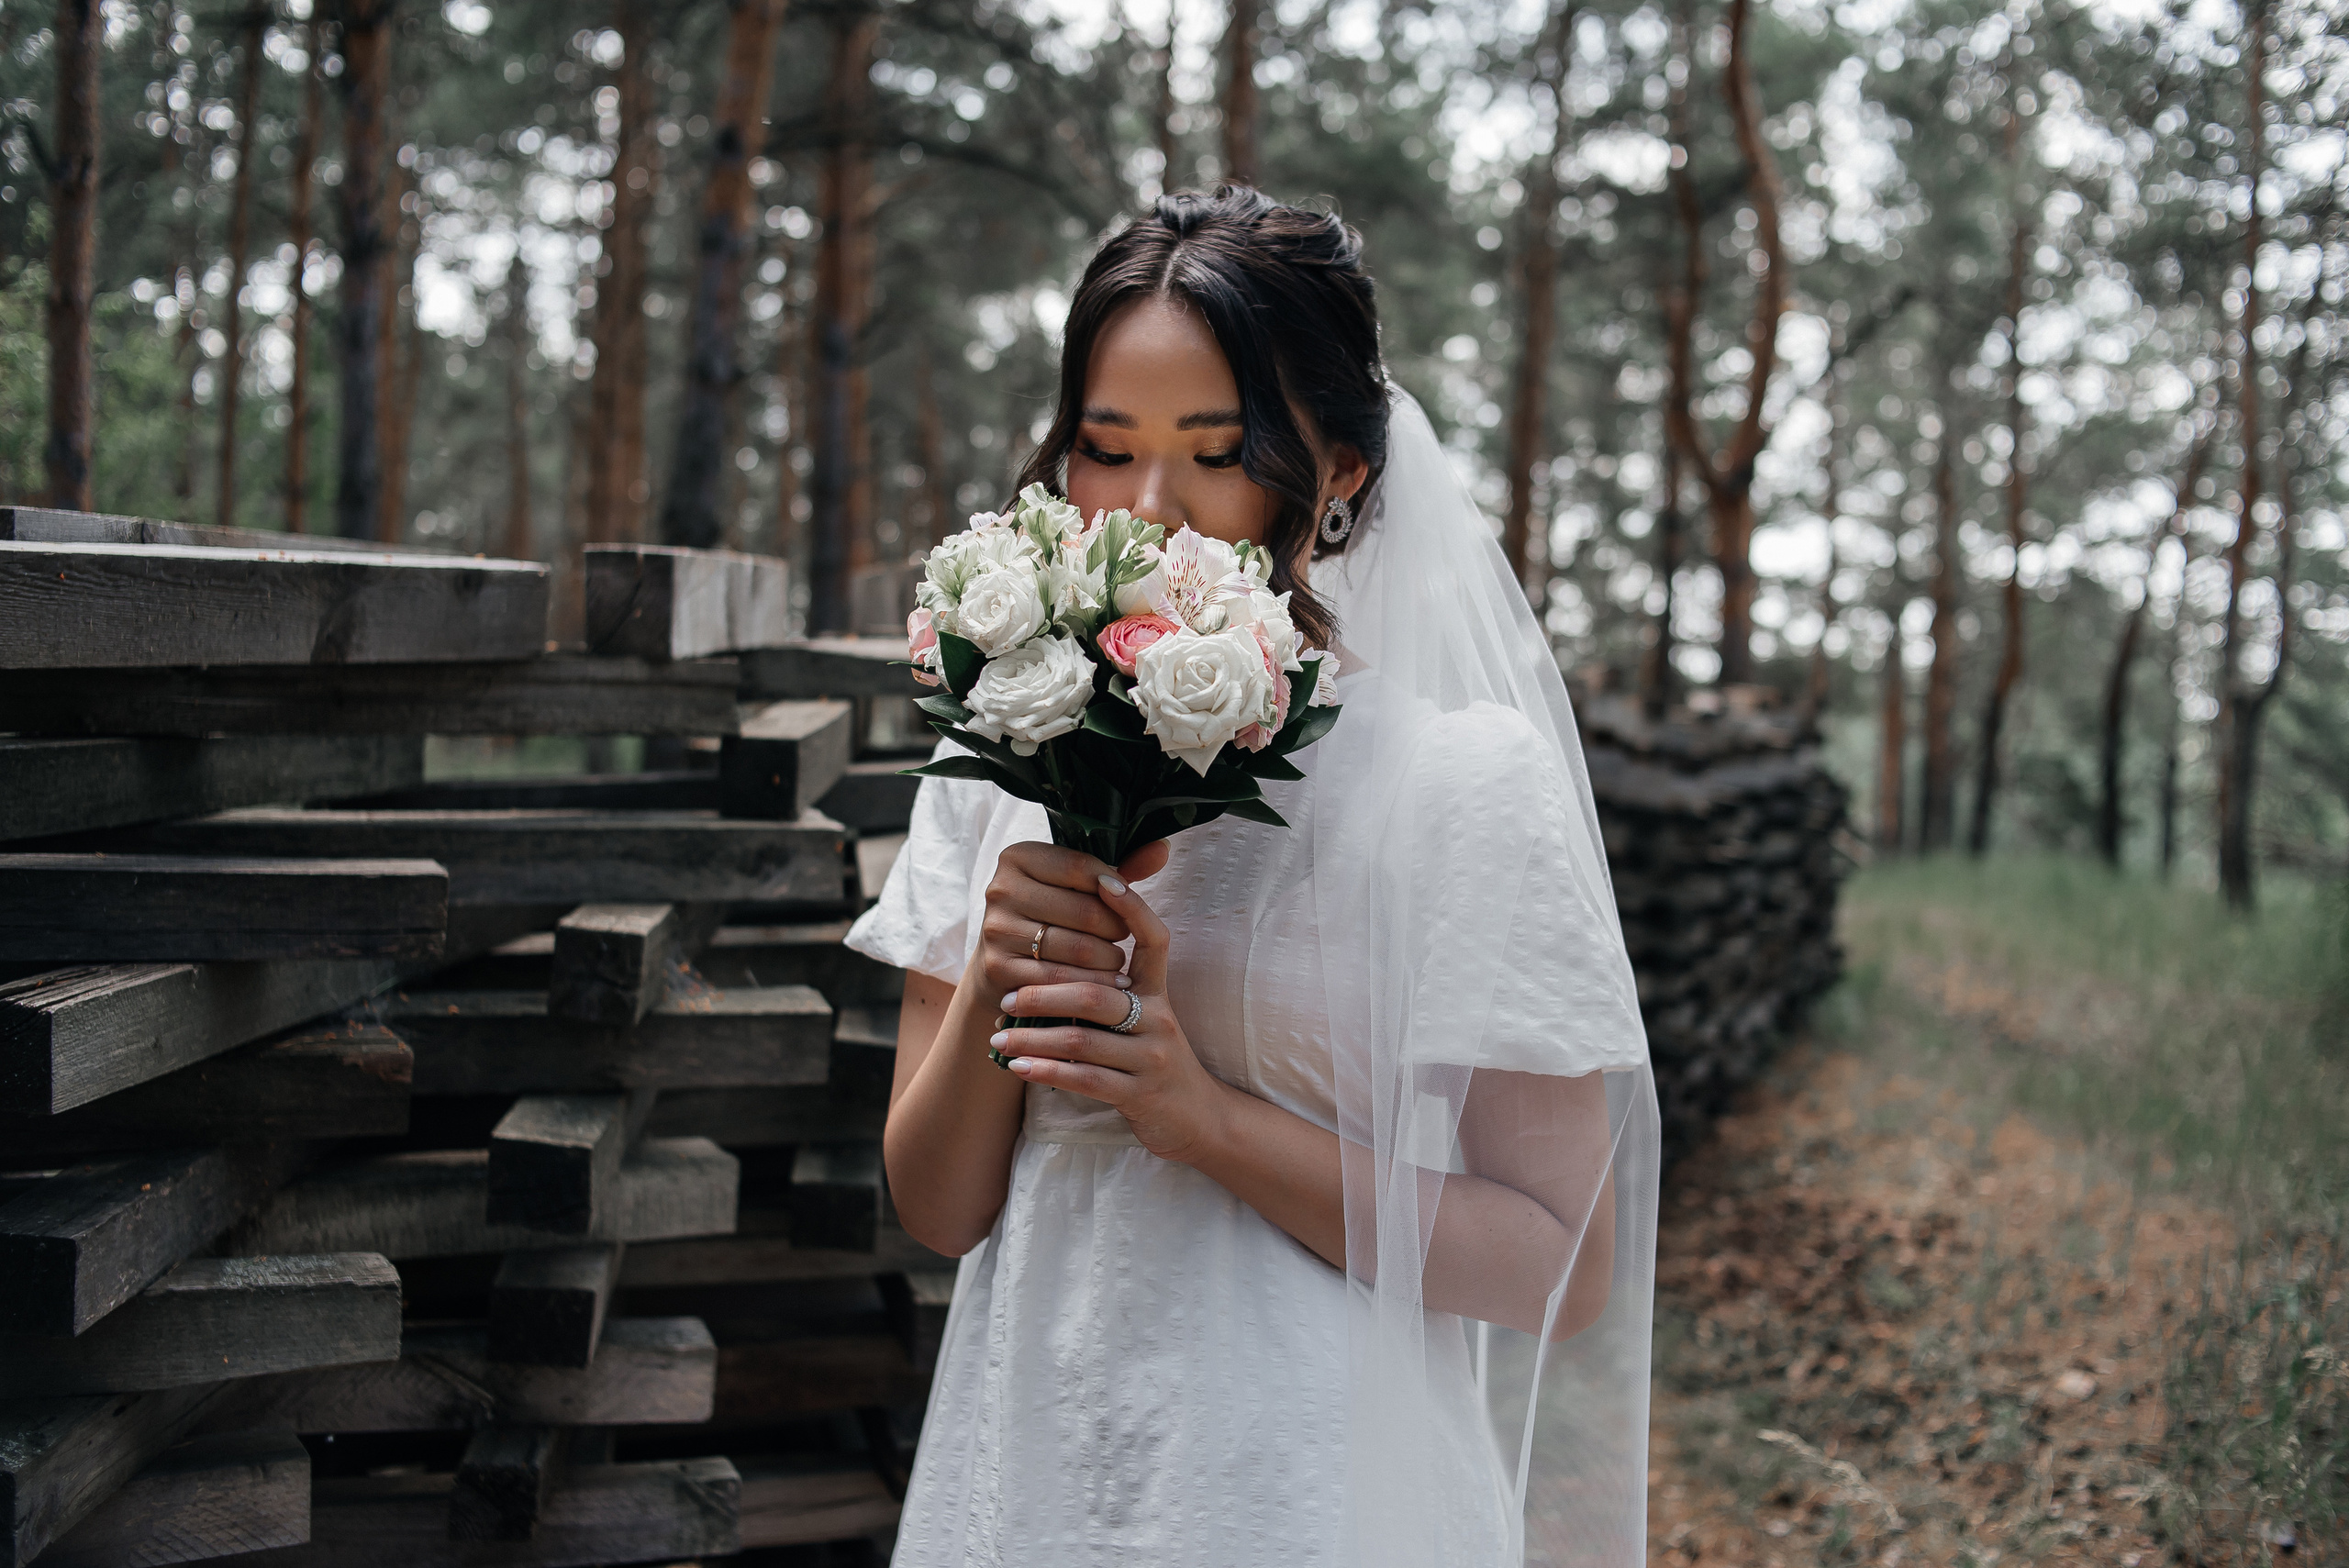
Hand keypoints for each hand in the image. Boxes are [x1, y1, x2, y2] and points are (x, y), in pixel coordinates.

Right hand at [974, 841, 1167, 1003]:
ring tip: (1117, 961)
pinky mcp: (998, 968)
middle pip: (1085, 911)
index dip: (1114, 887)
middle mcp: (1000, 889)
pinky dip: (1092, 984)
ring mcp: (996, 930)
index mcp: (1018, 857)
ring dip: (1109, 960)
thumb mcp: (1081, 886)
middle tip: (1123, 937)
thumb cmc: (1054, 915)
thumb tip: (1162, 849)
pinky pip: (1062, 980)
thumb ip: (1122, 867)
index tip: (1124, 900)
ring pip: (1079, 948)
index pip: (1082, 867)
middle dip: (1116, 929)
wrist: (1005, 964)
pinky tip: (1106, 983)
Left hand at [995, 857, 1233, 1165]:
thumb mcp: (1146, 1018)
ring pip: (1082, 1040)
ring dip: (1033, 1038)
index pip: (1154, 939)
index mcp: (1159, 994)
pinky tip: (1018, 1067)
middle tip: (1005, 997)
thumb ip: (1116, 987)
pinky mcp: (1140, 1095)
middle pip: (1095, 992)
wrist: (1196, 1119)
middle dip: (1043, 992)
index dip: (1132, 908)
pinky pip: (1085, 1079)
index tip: (1102, 880)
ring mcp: (1151, 1059)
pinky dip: (1046, 1072)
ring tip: (999, 1037)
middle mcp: (1159, 1020)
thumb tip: (1065, 952)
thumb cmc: (1156, 1061)